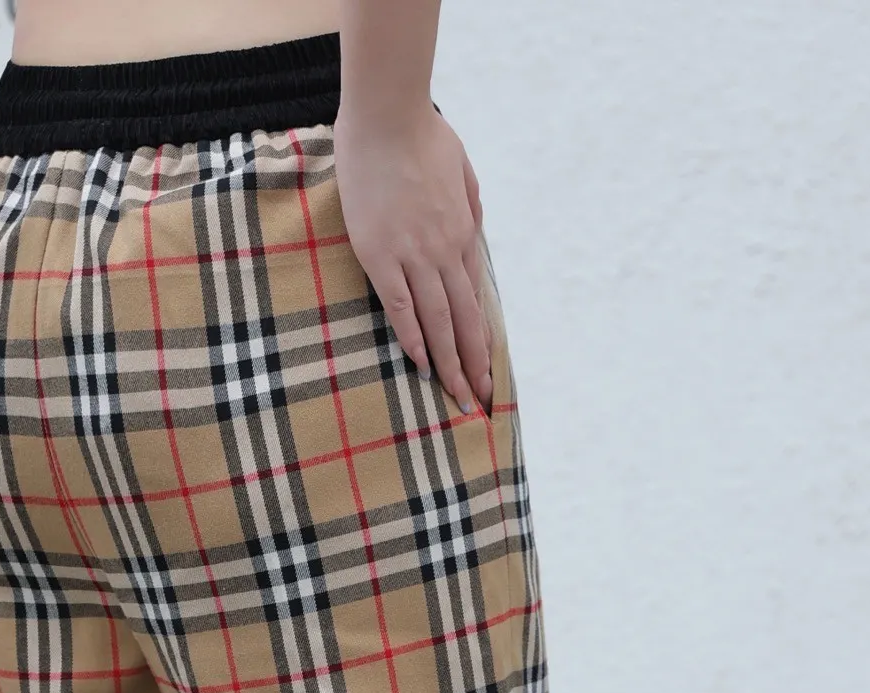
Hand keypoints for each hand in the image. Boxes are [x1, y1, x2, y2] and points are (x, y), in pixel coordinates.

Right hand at [333, 100, 491, 412]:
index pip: (476, 298)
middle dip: (473, 364)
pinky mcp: (381, 254)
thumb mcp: (461, 165)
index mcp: (462, 232)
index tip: (488, 369)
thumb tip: (473, 227)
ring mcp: (413, 254)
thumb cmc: (420, 132)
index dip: (482, 338)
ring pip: (439, 320)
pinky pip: (400, 305)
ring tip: (456, 396)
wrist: (387, 115)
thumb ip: (469, 200)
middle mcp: (444, 250)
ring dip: (449, 363)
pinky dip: (413, 336)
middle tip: (479, 401)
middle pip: (464, 319)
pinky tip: (421, 364)